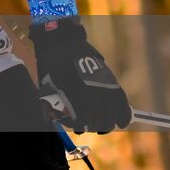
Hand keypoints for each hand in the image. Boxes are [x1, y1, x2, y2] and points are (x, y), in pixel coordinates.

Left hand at [31, 16, 131, 133]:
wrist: (62, 41)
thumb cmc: (51, 64)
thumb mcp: (46, 82)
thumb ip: (52, 103)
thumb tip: (54, 121)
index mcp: (74, 88)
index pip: (83, 116)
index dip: (80, 125)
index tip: (76, 128)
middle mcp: (91, 86)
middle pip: (98, 116)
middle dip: (93, 126)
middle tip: (85, 128)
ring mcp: (102, 82)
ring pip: (111, 111)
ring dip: (107, 123)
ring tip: (101, 128)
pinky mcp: (109, 78)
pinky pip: (121, 99)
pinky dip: (123, 113)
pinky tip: (121, 122)